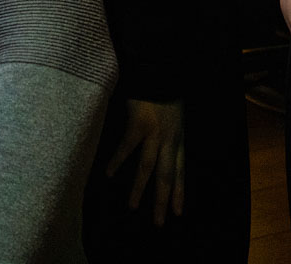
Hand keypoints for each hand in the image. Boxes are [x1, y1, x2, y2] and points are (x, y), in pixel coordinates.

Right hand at [103, 98, 185, 226]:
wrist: (159, 68)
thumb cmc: (162, 87)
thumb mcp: (172, 112)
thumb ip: (166, 128)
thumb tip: (157, 143)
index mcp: (178, 137)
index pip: (181, 170)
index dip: (180, 192)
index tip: (179, 212)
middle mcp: (169, 139)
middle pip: (168, 176)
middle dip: (164, 200)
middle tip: (160, 222)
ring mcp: (155, 133)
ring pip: (149, 167)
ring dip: (141, 189)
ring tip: (134, 207)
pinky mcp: (139, 124)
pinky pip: (128, 147)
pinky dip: (118, 161)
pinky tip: (110, 174)